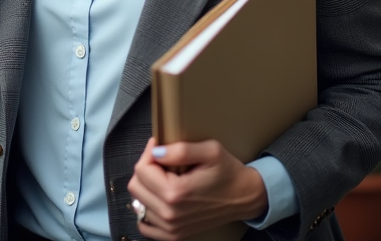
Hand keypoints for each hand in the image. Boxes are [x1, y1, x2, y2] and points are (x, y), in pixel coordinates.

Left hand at [127, 138, 267, 239]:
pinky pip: (144, 224)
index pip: (142, 169)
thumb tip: (156, 151)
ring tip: (167, 180)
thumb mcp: (210, 151)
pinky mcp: (174, 235)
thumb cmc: (228, 172)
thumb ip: (181, 150)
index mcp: (176, 193)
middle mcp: (170, 214)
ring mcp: (171, 228)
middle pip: (136, 186)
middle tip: (164, 162)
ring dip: (148, 188)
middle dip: (147, 169)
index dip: (150, 153)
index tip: (162, 149)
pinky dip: (147, 210)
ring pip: (138, 203)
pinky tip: (160, 198)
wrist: (244, 198)